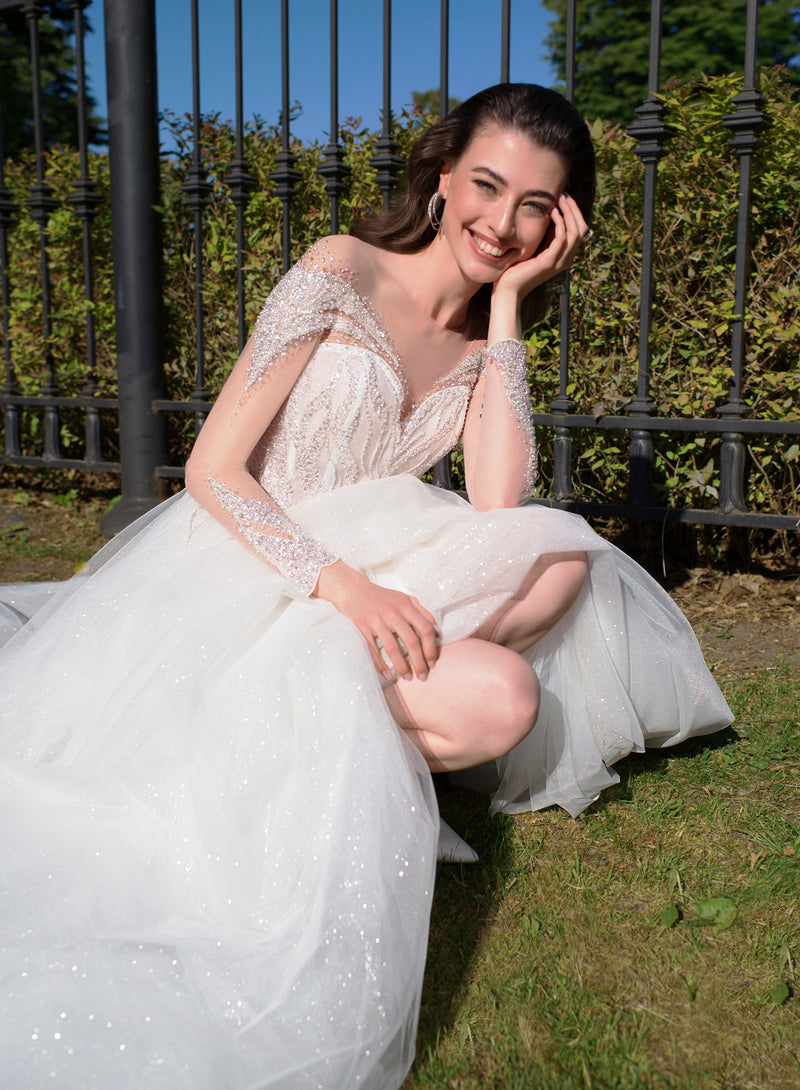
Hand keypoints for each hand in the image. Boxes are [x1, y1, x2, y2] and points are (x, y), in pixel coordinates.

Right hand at [314, 560, 438, 681]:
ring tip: (407, 677)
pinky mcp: (363, 627)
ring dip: (402, 666)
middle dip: (419, 662)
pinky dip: (381, 664)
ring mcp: (377, 621)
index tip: (432, 662)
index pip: (425, 629)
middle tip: (423, 676)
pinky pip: (373, 650)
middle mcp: (393, 613)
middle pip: (411, 642)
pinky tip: (388, 674)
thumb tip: (438, 632)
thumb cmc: (382, 597)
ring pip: (393, 648)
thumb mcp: (405, 598)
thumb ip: (423, 612)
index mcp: (406, 606)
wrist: (354, 590)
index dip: (431, 648)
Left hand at [493, 193, 589, 305]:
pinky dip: (560, 222)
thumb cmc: (517, 268)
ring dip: (569, 212)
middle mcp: (566, 259)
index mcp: (564, 256)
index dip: (574, 212)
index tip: (564, 197)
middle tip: (564, 193)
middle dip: (574, 209)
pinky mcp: (550, 262)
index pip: (580, 230)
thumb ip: (545, 236)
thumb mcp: (535, 248)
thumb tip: (549, 214)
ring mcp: (560, 262)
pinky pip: (562, 238)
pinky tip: (552, 211)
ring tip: (559, 198)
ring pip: (575, 232)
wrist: (509, 289)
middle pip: (582, 229)